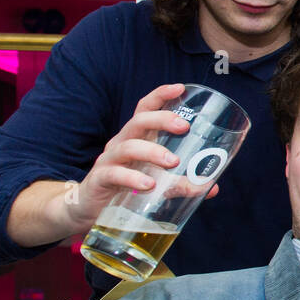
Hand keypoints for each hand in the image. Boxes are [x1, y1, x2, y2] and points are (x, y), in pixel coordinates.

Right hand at [64, 83, 217, 230]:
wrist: (88, 211)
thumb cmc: (125, 189)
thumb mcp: (156, 183)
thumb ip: (181, 184)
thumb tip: (212, 188)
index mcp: (136, 138)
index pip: (145, 109)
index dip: (160, 96)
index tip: (180, 88)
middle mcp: (121, 144)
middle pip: (138, 122)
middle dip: (161, 119)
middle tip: (184, 126)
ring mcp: (108, 161)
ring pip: (128, 147)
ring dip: (152, 151)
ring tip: (172, 163)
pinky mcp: (99, 180)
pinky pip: (114, 174)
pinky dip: (132, 178)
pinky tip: (149, 185)